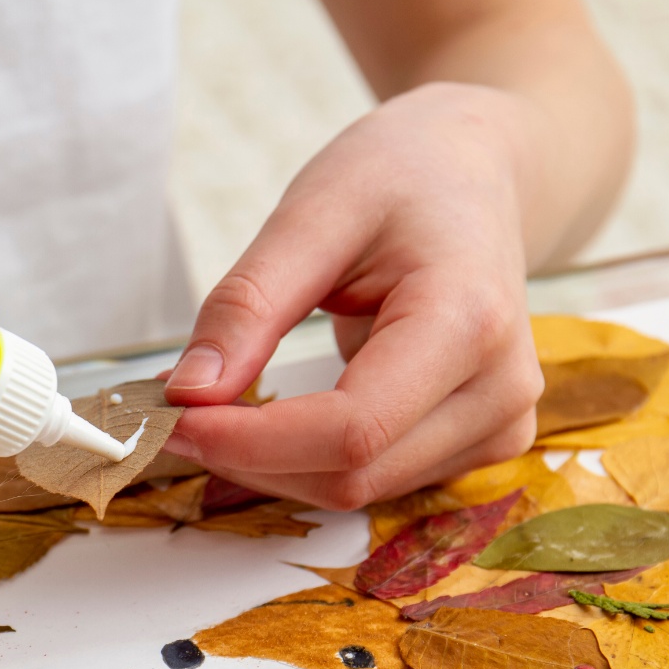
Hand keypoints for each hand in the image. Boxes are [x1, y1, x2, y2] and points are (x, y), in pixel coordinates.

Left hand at [163, 83, 543, 509]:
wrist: (475, 175)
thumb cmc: (403, 177)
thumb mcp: (313, 212)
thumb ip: (248, 306)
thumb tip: (188, 394)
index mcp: (469, 322)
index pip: (351, 430)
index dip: (250, 442)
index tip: (169, 419)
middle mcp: (499, 391)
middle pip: (350, 475)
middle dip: (248, 457)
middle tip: (174, 411)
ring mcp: (499, 427)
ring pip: (358, 493)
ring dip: (272, 467)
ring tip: (221, 407)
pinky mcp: (482, 444)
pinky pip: (377, 484)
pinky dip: (307, 465)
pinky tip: (272, 423)